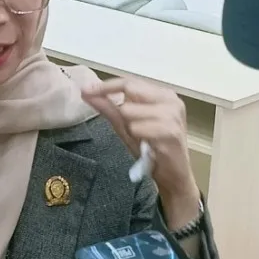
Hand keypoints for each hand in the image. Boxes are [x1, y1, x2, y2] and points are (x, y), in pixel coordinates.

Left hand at [82, 78, 195, 201]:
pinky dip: (137, 137)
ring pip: (129, 110)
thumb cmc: (151, 149)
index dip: (106, 85)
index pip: (129, 82)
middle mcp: (170, 99)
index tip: (84, 89)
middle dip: (121, 108)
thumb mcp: (126, 125)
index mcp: (163, 94)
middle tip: (127, 126)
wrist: (173, 176)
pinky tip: (149, 145)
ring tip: (143, 138)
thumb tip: (86, 92)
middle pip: (130, 90)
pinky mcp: (170, 131)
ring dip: (130, 126)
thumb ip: (108, 107)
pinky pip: (136, 128)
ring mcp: (172, 114)